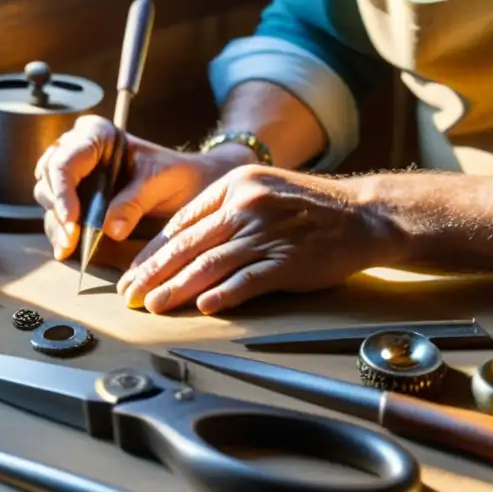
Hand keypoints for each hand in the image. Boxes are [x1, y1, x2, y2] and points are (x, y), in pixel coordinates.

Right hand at [33, 115, 252, 260]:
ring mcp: (75, 173)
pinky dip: (62, 231)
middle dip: (57, 209)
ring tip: (68, 247)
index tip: (71, 219)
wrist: (190, 185)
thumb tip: (109, 229)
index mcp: (97, 134)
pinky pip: (59, 213)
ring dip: (56, 224)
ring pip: (48, 196)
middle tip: (70, 240)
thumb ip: (134, 203)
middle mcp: (79, 148)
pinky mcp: (77, 196)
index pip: (66, 159)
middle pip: (49, 177)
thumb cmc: (177, 174)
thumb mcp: (158, 183)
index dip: (62, 190)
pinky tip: (67, 248)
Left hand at [116, 164, 406, 314]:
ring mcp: (267, 233)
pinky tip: (203, 305)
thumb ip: (224, 210)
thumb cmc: (309, 207)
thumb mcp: (261, 190)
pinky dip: (224, 294)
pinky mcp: (289, 260)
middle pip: (188, 244)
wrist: (362, 214)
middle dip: (153, 273)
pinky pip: (249, 279)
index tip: (134, 272)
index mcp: (235, 186)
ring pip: (210, 263)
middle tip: (130, 294)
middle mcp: (246, 205)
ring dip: (177, 288)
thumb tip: (182, 242)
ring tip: (153, 305)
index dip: (154, 251)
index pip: (182, 222)